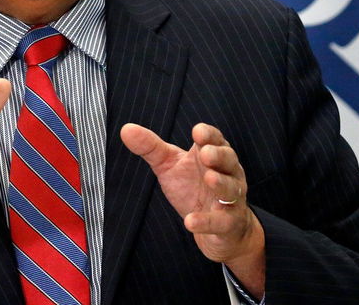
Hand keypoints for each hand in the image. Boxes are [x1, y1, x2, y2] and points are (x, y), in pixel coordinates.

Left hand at [121, 122, 265, 292]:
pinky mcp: (229, 223)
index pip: (215, 139)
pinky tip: (191, 221)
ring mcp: (230, 199)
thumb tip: (126, 129)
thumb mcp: (168, 165)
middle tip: (205, 154)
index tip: (197, 132)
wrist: (214, 229)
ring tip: (210, 179)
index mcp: (212, 154)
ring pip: (232, 188)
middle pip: (228, 159)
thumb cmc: (192, 188)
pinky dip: (207, 221)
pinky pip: (222, 221)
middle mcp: (227, 173)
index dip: (209, 135)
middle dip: (218, 155)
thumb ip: (150, 147)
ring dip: (222, 183)